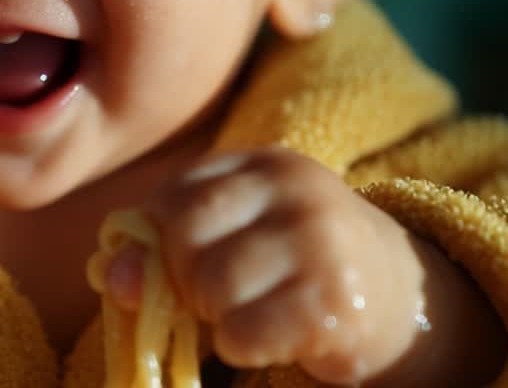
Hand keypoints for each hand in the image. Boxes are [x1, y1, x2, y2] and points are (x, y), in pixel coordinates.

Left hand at [107, 149, 428, 383]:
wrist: (397, 297)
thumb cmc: (291, 263)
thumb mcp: (233, 236)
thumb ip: (161, 248)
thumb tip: (110, 274)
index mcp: (261, 163)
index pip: (171, 198)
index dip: (162, 242)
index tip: (186, 263)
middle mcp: (294, 189)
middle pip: (185, 238)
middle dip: (185, 279)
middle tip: (217, 294)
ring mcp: (319, 241)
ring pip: (211, 287)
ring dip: (216, 317)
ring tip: (248, 311)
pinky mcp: (334, 300)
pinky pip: (244, 332)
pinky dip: (241, 345)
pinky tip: (270, 336)